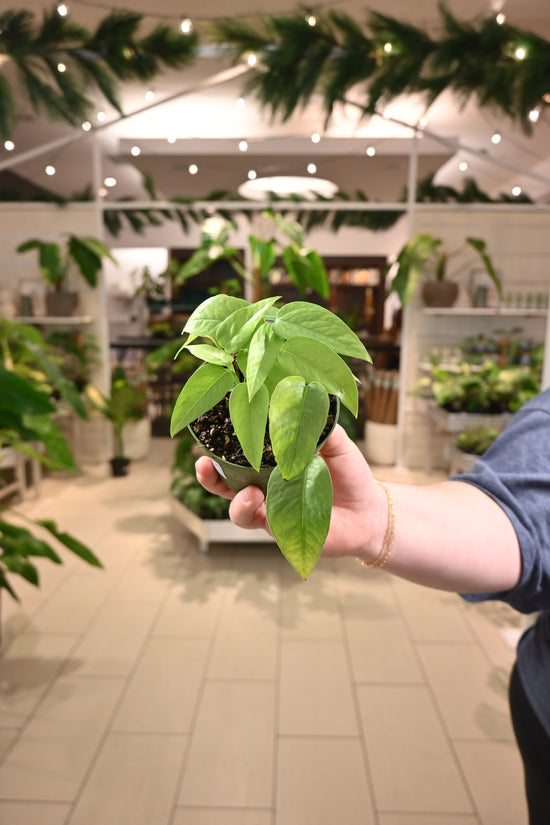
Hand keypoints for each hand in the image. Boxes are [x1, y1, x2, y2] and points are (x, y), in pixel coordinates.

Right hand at [195, 425, 385, 559]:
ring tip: (248, 493)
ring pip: (239, 510)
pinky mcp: (284, 531)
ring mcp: (273, 510)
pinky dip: (262, 517)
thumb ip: (318, 426)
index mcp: (273, 463)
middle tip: (203, 464)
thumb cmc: (350, 474)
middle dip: (209, 477)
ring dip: (237, 502)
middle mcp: (266, 487)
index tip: (209, 432)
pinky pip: (265, 526)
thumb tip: (300, 406)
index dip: (220, 446)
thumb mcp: (337, 443)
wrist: (370, 510)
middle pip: (226, 485)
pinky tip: (265, 506)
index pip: (240, 454)